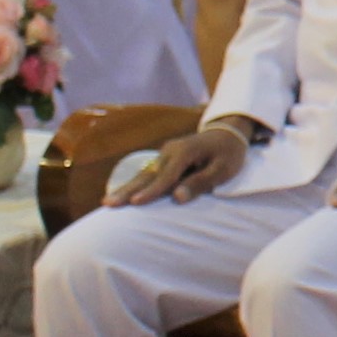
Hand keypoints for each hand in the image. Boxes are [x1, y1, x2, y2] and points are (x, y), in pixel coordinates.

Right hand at [116, 121, 249, 204]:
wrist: (227, 133)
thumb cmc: (228, 154)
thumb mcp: (223, 169)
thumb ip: (200, 182)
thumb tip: (177, 197)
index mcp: (185, 152)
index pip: (166, 176)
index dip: (151, 191)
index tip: (135, 204)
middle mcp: (170, 151)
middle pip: (147, 174)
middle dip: (127, 190)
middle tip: (108, 203)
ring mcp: (165, 154)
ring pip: (143, 174)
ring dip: (126, 188)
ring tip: (107, 202)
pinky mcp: (164, 159)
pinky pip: (147, 173)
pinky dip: (134, 184)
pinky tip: (121, 194)